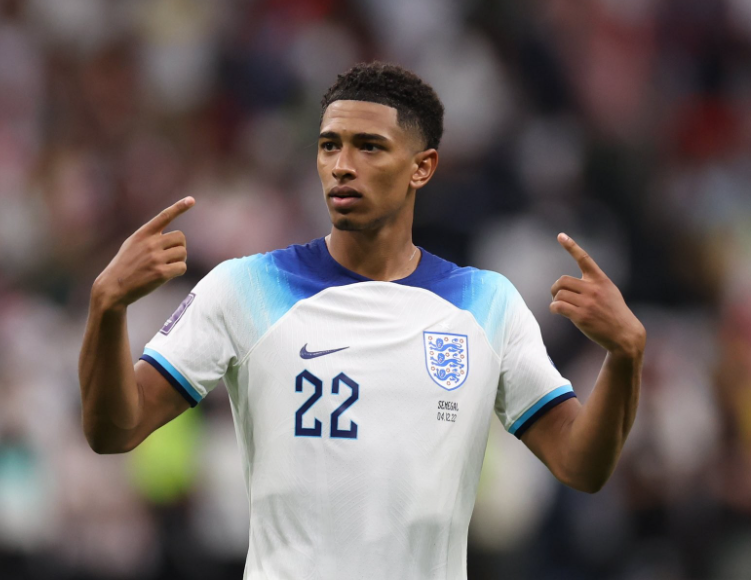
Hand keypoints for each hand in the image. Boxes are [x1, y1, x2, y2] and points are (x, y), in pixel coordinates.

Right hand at [93, 197, 194, 310]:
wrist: (113, 288)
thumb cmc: (125, 266)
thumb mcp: (132, 245)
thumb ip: (150, 237)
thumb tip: (174, 238)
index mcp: (142, 234)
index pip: (164, 216)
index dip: (179, 207)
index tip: (191, 200)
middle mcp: (150, 243)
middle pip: (180, 237)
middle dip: (179, 246)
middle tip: (171, 256)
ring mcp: (155, 258)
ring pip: (183, 253)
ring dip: (179, 260)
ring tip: (166, 266)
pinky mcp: (161, 273)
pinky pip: (182, 267)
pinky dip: (178, 271)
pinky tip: (168, 275)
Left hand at [550, 233, 644, 357]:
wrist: (624, 335)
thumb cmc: (615, 313)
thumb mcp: (609, 292)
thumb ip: (593, 284)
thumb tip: (569, 286)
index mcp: (601, 280)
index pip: (584, 258)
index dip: (571, 246)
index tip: (560, 235)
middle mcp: (594, 289)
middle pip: (562, 280)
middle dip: (555, 288)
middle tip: (556, 296)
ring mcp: (588, 303)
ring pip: (559, 295)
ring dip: (555, 300)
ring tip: (560, 306)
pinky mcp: (582, 316)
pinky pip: (558, 306)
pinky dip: (554, 308)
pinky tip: (557, 311)